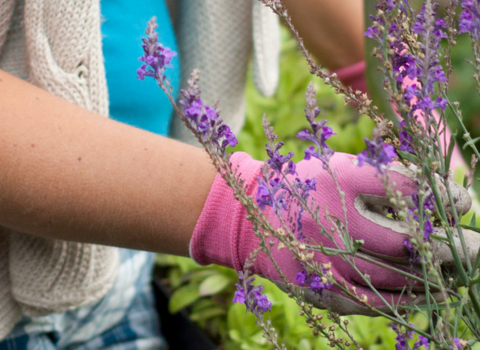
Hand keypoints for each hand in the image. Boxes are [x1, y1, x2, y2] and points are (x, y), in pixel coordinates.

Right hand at [190, 152, 474, 314]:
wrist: (251, 218)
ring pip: (397, 279)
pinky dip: (404, 301)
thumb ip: (385, 176)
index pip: (410, 189)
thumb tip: (441, 197)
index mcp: (342, 182)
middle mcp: (336, 222)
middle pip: (410, 243)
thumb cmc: (305, 187)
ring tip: (460, 275)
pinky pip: (373, 302)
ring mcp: (328, 260)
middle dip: (454, 247)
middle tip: (478, 249)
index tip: (465, 202)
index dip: (446, 197)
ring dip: (436, 279)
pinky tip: (424, 296)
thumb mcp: (340, 167)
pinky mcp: (320, 289)